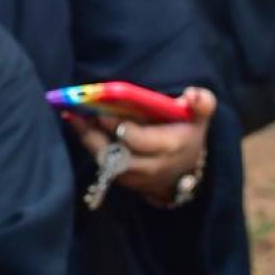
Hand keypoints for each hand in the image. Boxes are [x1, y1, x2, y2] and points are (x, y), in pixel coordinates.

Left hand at [65, 87, 214, 204]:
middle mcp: (149, 166)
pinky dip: (88, 142)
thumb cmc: (187, 135)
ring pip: (103, 159)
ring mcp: (133, 176)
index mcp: (169, 148)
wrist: (183, 170)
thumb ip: (202, 104)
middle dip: (95, 132)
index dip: (119, 126)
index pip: (138, 140)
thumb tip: (192, 94)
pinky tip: (77, 121)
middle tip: (80, 110)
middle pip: (114, 153)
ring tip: (72, 113)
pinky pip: (100, 163)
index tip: (104, 110)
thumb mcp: (199, 119)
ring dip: (86, 136)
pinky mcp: (121, 180)